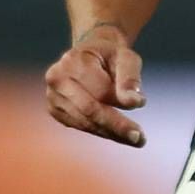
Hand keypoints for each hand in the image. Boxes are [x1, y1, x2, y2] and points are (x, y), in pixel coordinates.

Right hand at [47, 22, 146, 146]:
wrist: (91, 53)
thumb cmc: (111, 56)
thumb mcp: (126, 58)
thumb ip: (130, 78)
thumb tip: (134, 102)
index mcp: (72, 61)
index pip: (100, 90)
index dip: (121, 101)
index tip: (141, 105)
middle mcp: (57, 79)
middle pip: (89, 110)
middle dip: (116, 126)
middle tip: (140, 139)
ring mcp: (53, 96)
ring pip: (85, 122)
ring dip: (111, 133)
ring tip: (135, 139)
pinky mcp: (55, 110)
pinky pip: (81, 126)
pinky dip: (101, 131)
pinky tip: (117, 133)